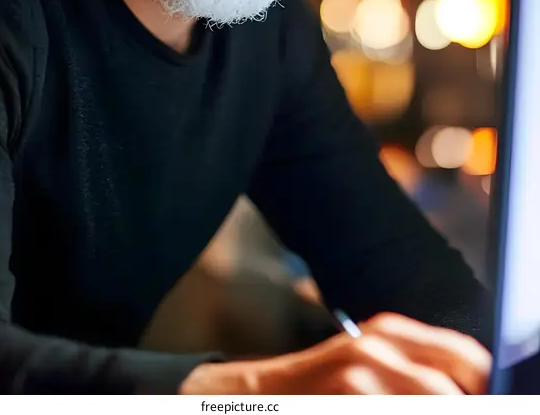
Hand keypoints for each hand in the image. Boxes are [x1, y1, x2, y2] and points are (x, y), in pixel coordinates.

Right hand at [179, 312, 491, 394]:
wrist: (255, 394)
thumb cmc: (320, 384)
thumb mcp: (370, 360)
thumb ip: (417, 368)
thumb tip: (471, 385)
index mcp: (391, 331)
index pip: (468, 358)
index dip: (481, 386)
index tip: (482, 400)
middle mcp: (377, 348)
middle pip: (452, 389)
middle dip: (458, 404)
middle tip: (456, 409)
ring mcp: (358, 377)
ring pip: (434, 402)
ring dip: (432, 412)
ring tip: (402, 407)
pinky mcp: (342, 399)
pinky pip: (396, 414)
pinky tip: (374, 412)